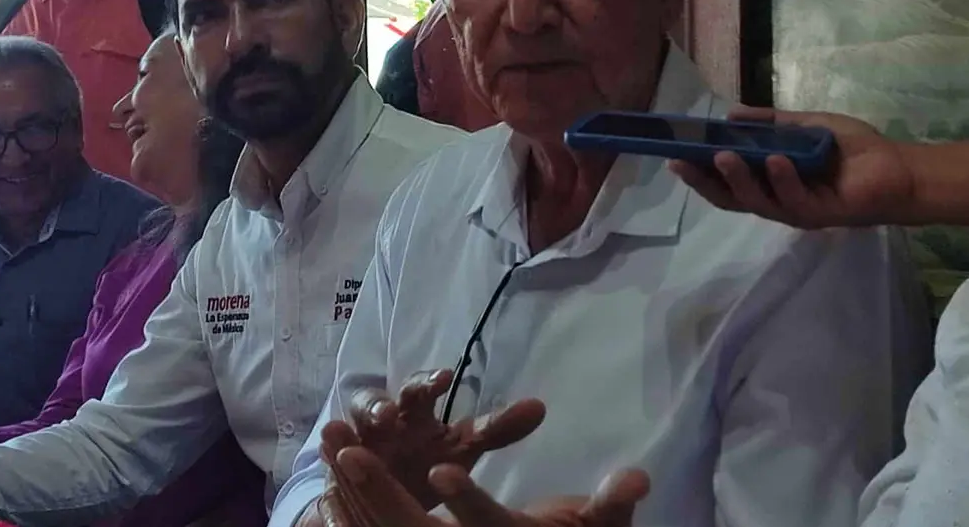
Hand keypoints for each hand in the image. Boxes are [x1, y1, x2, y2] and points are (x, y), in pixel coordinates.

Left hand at [317, 444, 648, 526]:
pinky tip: (329, 490)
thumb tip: (639, 476)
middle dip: (379, 491)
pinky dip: (351, 518)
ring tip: (330, 450)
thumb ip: (612, 507)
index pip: (486, 526)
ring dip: (355, 495)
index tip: (442, 467)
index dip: (467, 500)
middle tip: (348, 451)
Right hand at [323, 369, 545, 510]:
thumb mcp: (463, 446)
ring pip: (344, 431)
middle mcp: (380, 421)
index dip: (431, 382)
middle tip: (388, 414)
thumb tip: (540, 407)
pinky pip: (328, 476)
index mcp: (414, 410)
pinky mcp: (335, 475)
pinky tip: (328, 494)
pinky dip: (327, 482)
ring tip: (337, 434)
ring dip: (343, 432)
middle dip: (378, 405)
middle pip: (375, 402)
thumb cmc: (428, 457)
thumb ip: (498, 428)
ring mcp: (353, 446)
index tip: (446, 377)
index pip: (422, 388)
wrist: (388, 487)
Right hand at [671, 106, 915, 228]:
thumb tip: (731, 114)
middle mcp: (779, 202)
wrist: (899, 169)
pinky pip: (795, 199)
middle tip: (683, 163)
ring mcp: (798, 211)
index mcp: (772, 185)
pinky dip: (783, 179)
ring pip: (758, 201)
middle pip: (733, 199)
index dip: (701, 175)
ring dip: (739, 179)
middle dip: (706, 182)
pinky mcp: (822, 214)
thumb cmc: (855, 151)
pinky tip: (776, 160)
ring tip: (724, 155)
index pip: (728, 184)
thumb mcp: (806, 126)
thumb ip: (771, 123)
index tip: (676, 157)